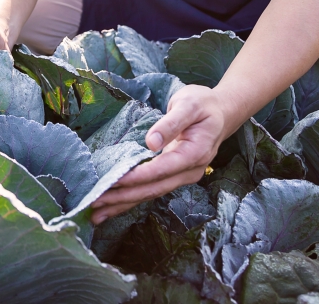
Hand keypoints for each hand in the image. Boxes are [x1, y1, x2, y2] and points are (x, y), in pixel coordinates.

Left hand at [90, 85, 228, 223]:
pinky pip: (152, 189)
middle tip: (96, 202)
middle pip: (153, 189)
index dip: (136, 177)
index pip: (160, 170)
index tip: (113, 181)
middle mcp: (189, 171)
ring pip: (151, 193)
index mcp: (194, 154)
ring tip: (98, 213)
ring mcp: (183, 176)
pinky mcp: (174, 175)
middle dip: (123, 197)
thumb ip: (171, 123)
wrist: (222, 112)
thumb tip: (151, 142)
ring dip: (124, 203)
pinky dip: (132, 198)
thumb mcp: (189, 105)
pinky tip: (114, 206)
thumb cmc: (204, 104)